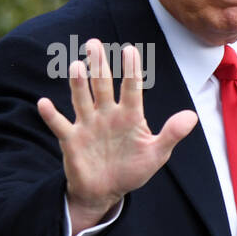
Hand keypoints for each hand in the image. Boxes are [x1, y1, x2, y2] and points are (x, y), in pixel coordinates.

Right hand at [37, 39, 198, 231]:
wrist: (105, 192)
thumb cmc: (132, 169)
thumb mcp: (156, 155)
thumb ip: (171, 134)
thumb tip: (192, 116)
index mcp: (129, 115)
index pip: (131, 87)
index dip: (131, 70)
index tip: (131, 50)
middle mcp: (107, 114)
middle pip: (102, 85)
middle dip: (99, 65)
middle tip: (94, 43)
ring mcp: (88, 125)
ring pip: (82, 100)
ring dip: (78, 85)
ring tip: (76, 66)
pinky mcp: (71, 140)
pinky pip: (59, 125)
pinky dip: (51, 115)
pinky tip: (43, 103)